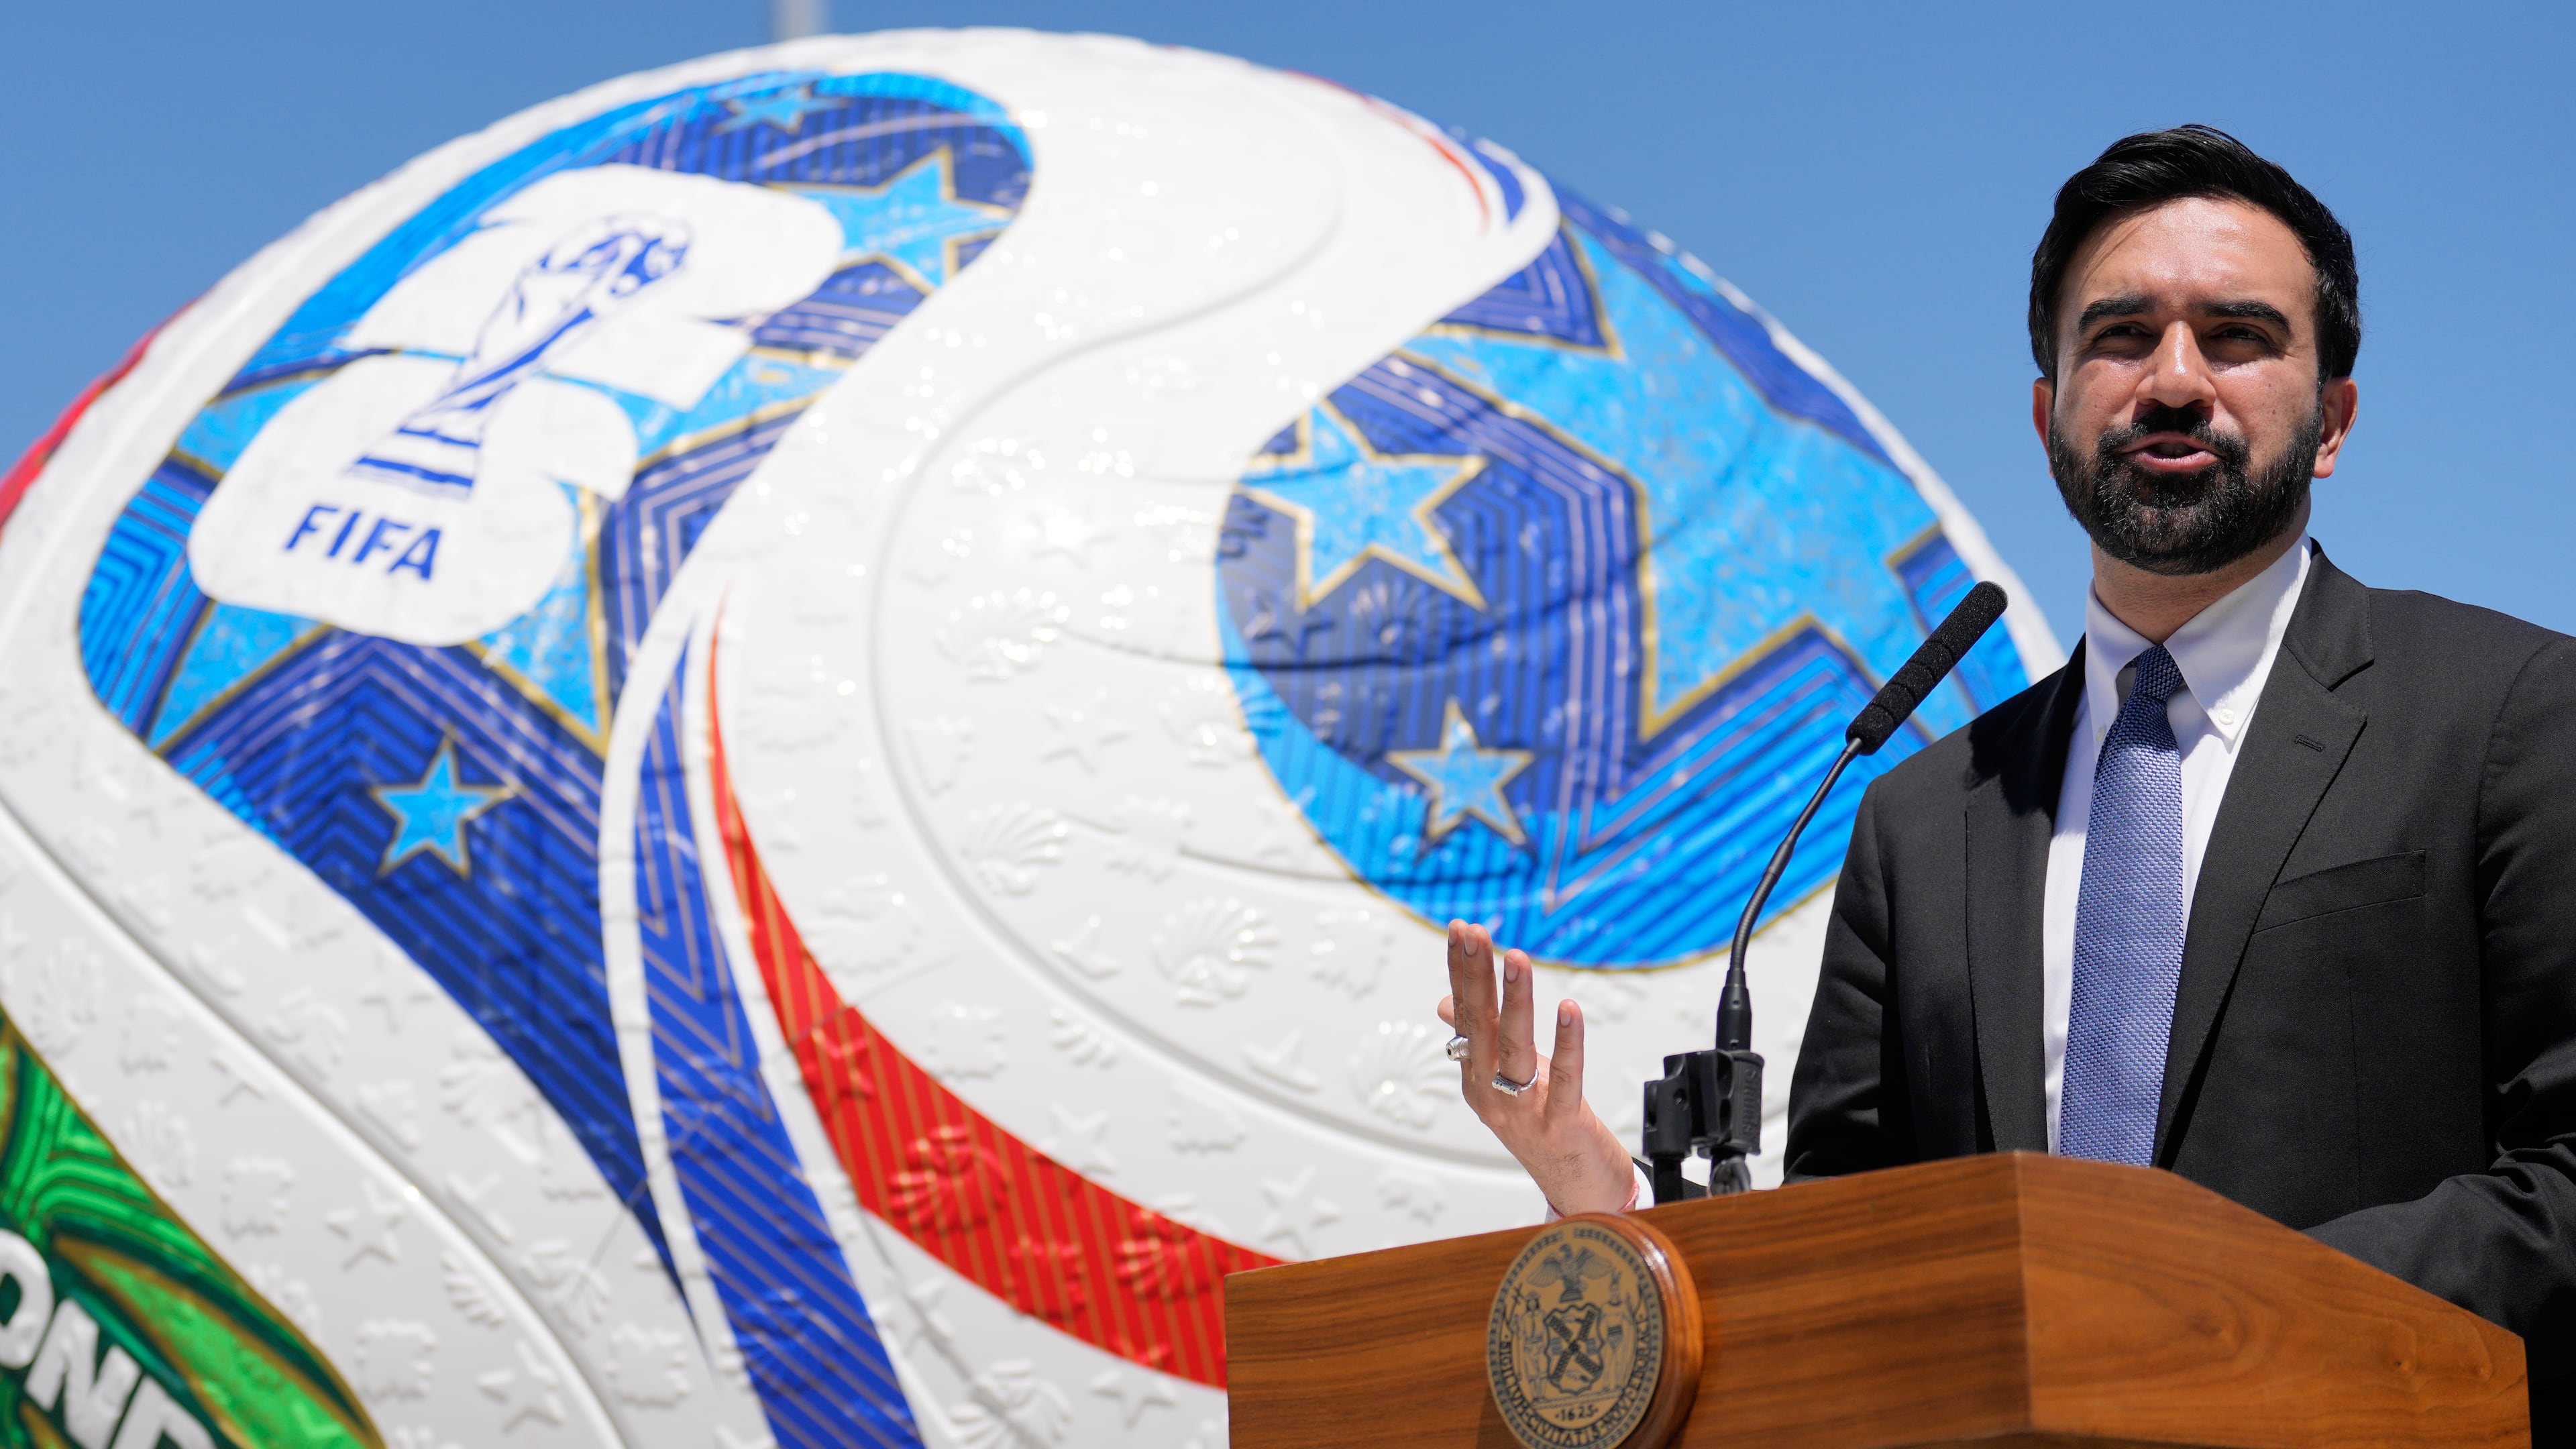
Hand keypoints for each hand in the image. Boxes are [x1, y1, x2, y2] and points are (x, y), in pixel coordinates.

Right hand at [1437, 920, 1635, 1215]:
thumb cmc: (1542, 1127)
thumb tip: (1447, 1003)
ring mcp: (1522, 1110)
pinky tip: (1569, 1008)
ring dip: (1515, 1001)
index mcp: (1475, 1074)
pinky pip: (1564, 1078)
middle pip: (1481, 1025)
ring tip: (1516, 958)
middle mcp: (1490, 1091)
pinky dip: (1567, 1042)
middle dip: (1476, 975)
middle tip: (1474, 933)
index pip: (1465, 1013)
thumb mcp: (1505, 1079)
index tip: (1461, 930)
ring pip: (1514, 1047)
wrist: (1576, 1187)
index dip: (1462, 971)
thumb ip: (1480, 1039)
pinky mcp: (1559, 1124)